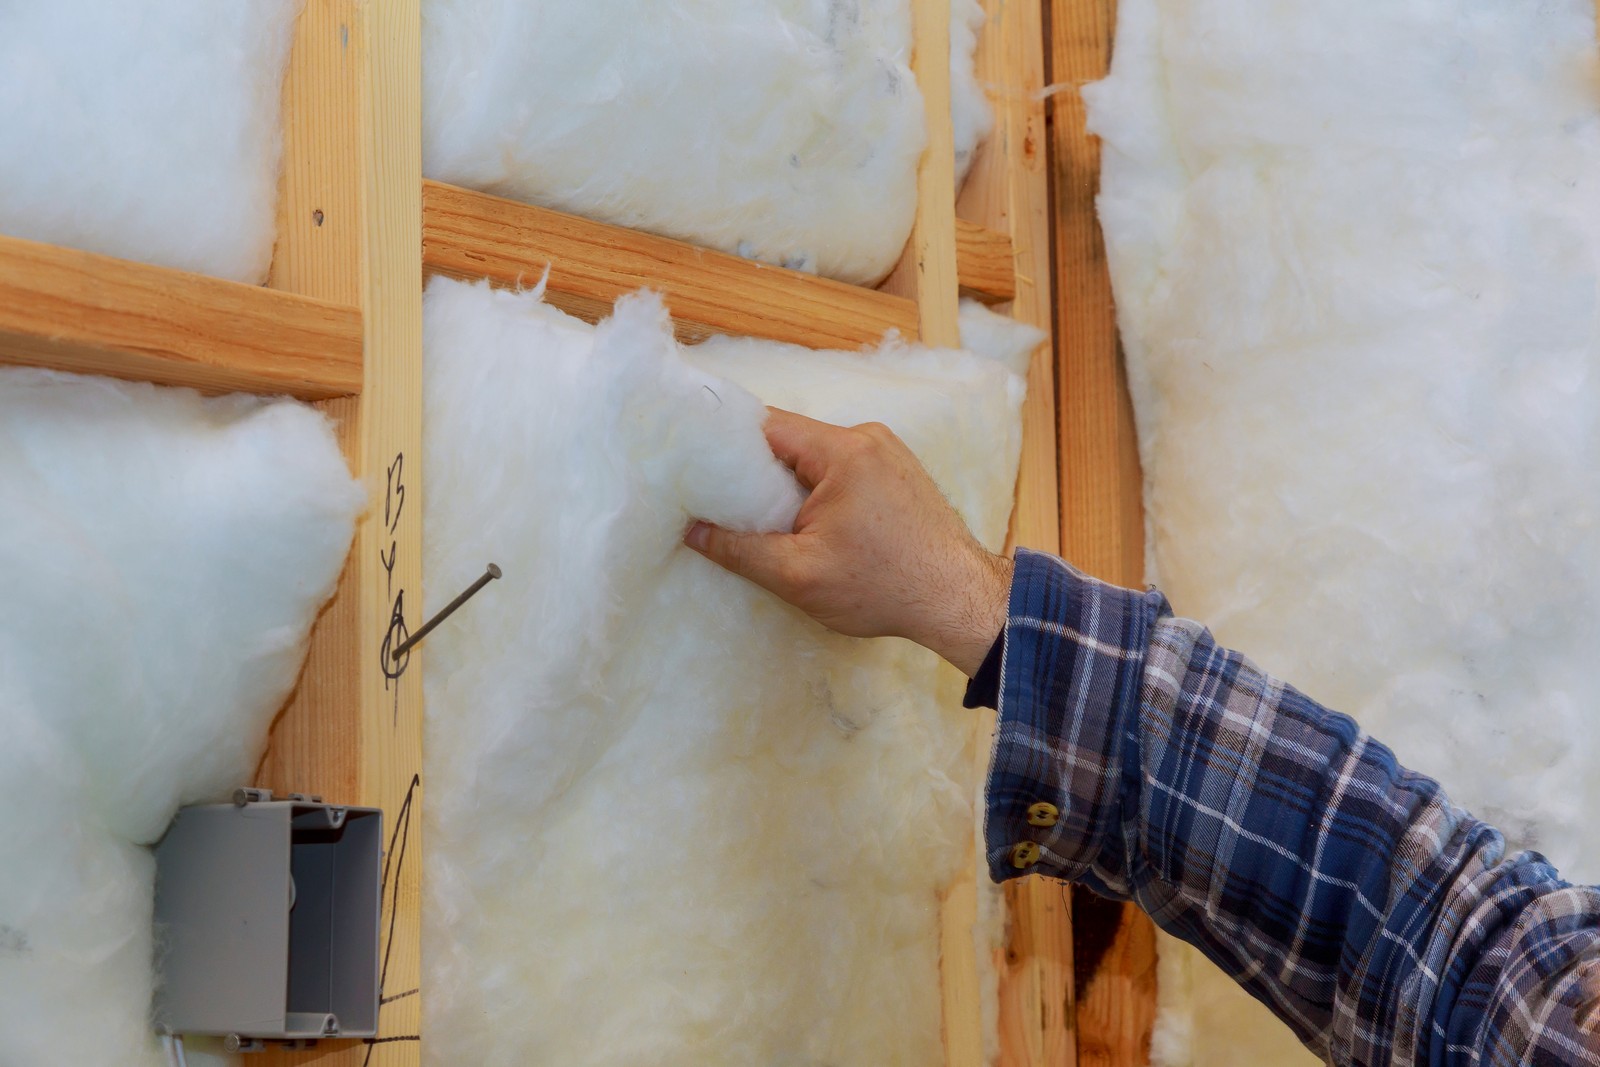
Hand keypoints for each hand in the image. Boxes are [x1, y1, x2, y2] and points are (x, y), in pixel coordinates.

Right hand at [685, 409, 1011, 676]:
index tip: (698, 468)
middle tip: (725, 504)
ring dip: (790, 486)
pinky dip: (819, 491)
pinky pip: (843, 470)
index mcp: (843, 451)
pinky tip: (808, 525)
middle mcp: (868, 438)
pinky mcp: (898, 473)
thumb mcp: (798, 575)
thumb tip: (692, 531)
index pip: (766, 426)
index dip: (726, 445)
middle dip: (756, 472)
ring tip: (766, 521)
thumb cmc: (884, 587)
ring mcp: (888, 453)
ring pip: (816, 458)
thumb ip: (739, 549)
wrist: (959, 601)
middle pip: (791, 440)